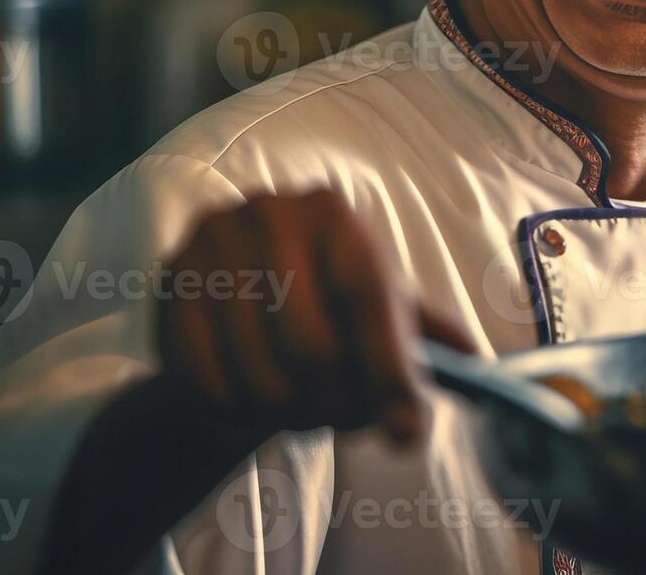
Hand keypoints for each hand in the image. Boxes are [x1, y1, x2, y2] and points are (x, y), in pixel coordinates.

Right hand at [154, 189, 475, 444]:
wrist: (232, 297)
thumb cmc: (325, 302)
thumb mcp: (380, 305)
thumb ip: (424, 334)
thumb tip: (477, 363)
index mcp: (333, 213)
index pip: (369, 300)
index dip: (391, 371)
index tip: (408, 432)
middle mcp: (269, 213)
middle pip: (314, 346)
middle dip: (340, 405)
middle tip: (348, 422)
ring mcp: (210, 245)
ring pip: (261, 376)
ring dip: (292, 417)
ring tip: (304, 414)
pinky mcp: (168, 285)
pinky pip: (208, 384)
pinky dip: (241, 417)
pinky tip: (254, 410)